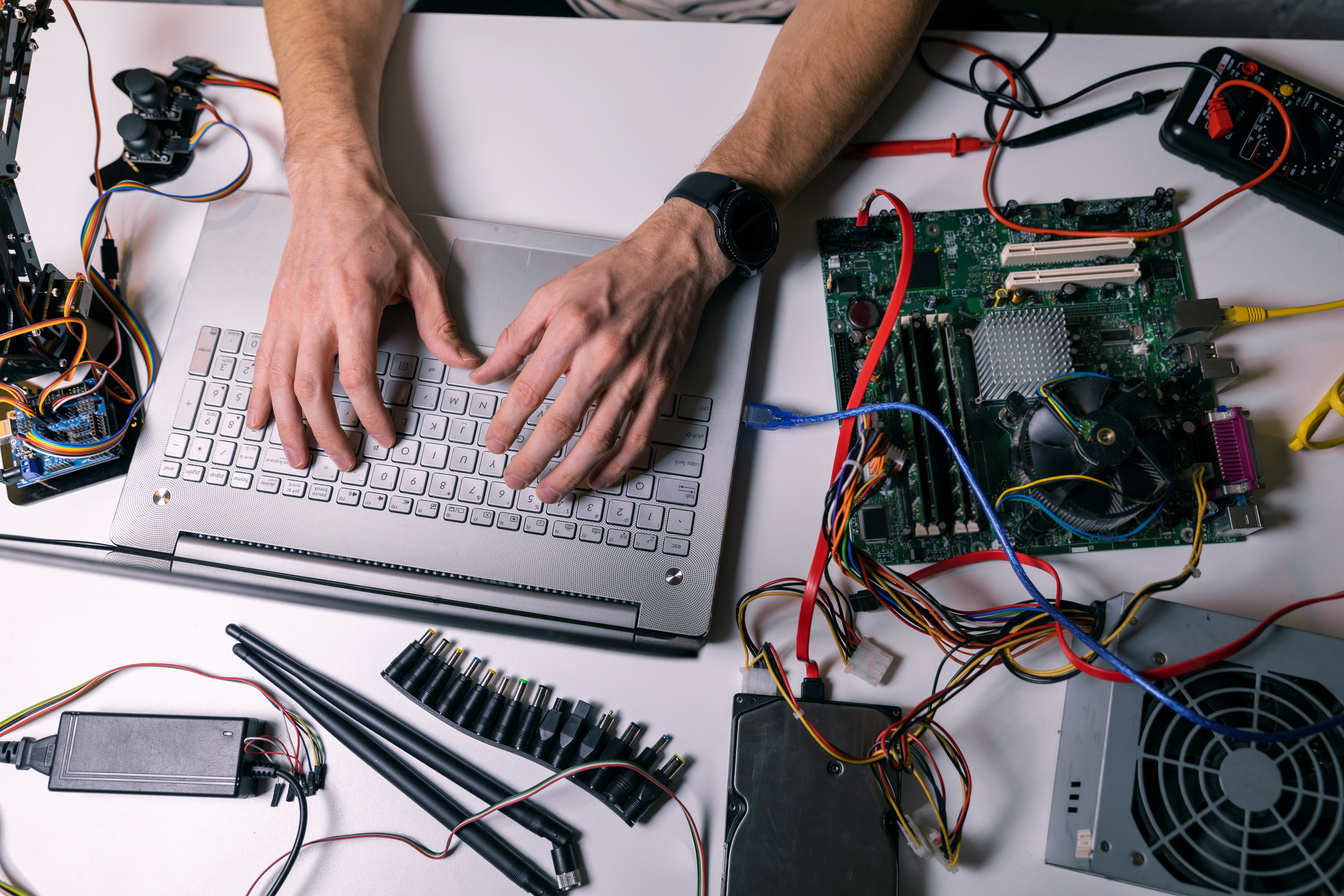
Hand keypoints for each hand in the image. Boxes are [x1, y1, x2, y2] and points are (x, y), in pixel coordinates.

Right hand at [246, 171, 477, 470]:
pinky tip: (260, 417)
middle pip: (311, 389)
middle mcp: (313, 311)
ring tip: (298, 456)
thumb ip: (439, 321)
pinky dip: (259, 394)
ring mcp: (288, 311)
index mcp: (352, 304)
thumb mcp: (421, 269)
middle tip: (345, 460)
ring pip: (278, 382)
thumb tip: (462, 359)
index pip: (356, 377)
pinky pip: (261, 360)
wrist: (334, 187)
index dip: (370, 415)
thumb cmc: (375, 221)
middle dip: (326, 433)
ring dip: (288, 425)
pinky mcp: (275, 309)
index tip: (384, 436)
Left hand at [470, 199, 734, 501]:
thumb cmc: (614, 276)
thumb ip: (515, 337)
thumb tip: (485, 372)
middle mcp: (604, 355)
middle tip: (515, 480)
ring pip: (600, 439)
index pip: (530, 391)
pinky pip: (638, 437)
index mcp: (571, 330)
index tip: (495, 444)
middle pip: (562, 425)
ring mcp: (635, 375)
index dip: (507, 424)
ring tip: (550, 491)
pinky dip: (617, 465)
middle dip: (533, 460)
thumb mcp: (551, 294)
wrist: (671, 265)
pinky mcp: (659, 386)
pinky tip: (598, 478)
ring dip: (571, 473)